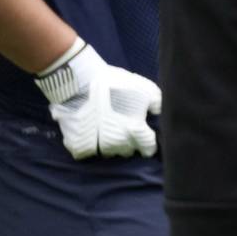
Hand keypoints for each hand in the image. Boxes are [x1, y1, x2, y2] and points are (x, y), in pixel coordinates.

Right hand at [34, 39, 161, 159]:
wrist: (80, 82)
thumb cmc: (115, 83)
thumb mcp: (144, 88)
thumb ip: (156, 103)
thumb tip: (158, 113)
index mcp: (136, 132)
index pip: (149, 149)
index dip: (148, 143)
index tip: (144, 135)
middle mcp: (118, 143)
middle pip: (128, 151)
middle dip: (128, 141)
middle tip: (122, 126)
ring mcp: (96, 146)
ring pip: (108, 152)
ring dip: (109, 144)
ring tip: (105, 128)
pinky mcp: (78, 146)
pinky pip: (87, 152)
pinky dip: (89, 145)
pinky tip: (89, 132)